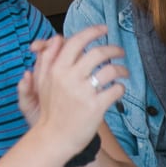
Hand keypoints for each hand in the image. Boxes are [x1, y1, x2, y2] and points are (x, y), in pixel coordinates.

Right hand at [17, 26, 126, 151]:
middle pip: (97, 52)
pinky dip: (121, 88)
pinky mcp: (96, 107)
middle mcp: (69, 77)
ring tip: (123, 71)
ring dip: (121, 69)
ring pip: (110, 70)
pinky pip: (116, 90)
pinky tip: (118, 90)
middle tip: (119, 51)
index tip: (103, 29)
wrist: (54, 137)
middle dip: (113, 49)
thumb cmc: (50, 109)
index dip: (92, 32)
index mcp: (56, 69)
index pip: (75, 41)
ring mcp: (83, 92)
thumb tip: (57, 38)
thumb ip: (48, 59)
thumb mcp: (42, 81)